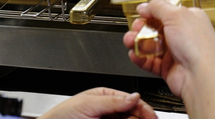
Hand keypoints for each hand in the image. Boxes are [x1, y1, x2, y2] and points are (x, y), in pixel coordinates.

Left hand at [37, 87, 156, 118]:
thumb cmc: (63, 115)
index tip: (151, 116)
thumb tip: (134, 97)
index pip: (130, 100)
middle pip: (134, 113)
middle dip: (142, 117)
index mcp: (106, 96)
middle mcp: (110, 110)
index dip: (143, 108)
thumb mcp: (89, 104)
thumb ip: (113, 101)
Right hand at [122, 0, 214, 98]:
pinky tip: (134, 54)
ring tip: (130, 41)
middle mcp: (182, 35)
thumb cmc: (197, 45)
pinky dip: (140, 57)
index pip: (166, 11)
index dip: (151, 12)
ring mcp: (174, 52)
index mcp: (188, 19)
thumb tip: (144, 6)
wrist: (200, 76)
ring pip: (149, 44)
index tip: (141, 13)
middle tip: (135, 28)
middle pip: (154, 28)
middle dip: (141, 28)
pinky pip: (149, 61)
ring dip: (137, 42)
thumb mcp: (176, 15)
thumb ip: (157, 7)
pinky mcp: (167, 67)